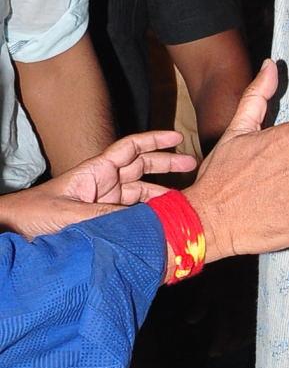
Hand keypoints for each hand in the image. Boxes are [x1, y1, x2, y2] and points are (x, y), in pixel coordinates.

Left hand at [0, 131, 194, 242]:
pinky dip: (149, 216)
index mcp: (96, 172)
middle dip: (167, 165)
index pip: (131, 149)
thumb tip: (144, 223)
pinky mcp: (103, 221)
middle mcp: (104, 185)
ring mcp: (104, 203)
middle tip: (193, 166)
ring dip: (162, 195)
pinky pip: (133, 215)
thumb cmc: (35, 214)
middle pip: (141, 168)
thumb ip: (107, 218)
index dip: (155, 141)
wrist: (15, 230)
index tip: (178, 138)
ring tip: (185, 202)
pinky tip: (164, 223)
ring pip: (141, 193)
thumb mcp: (71, 214)